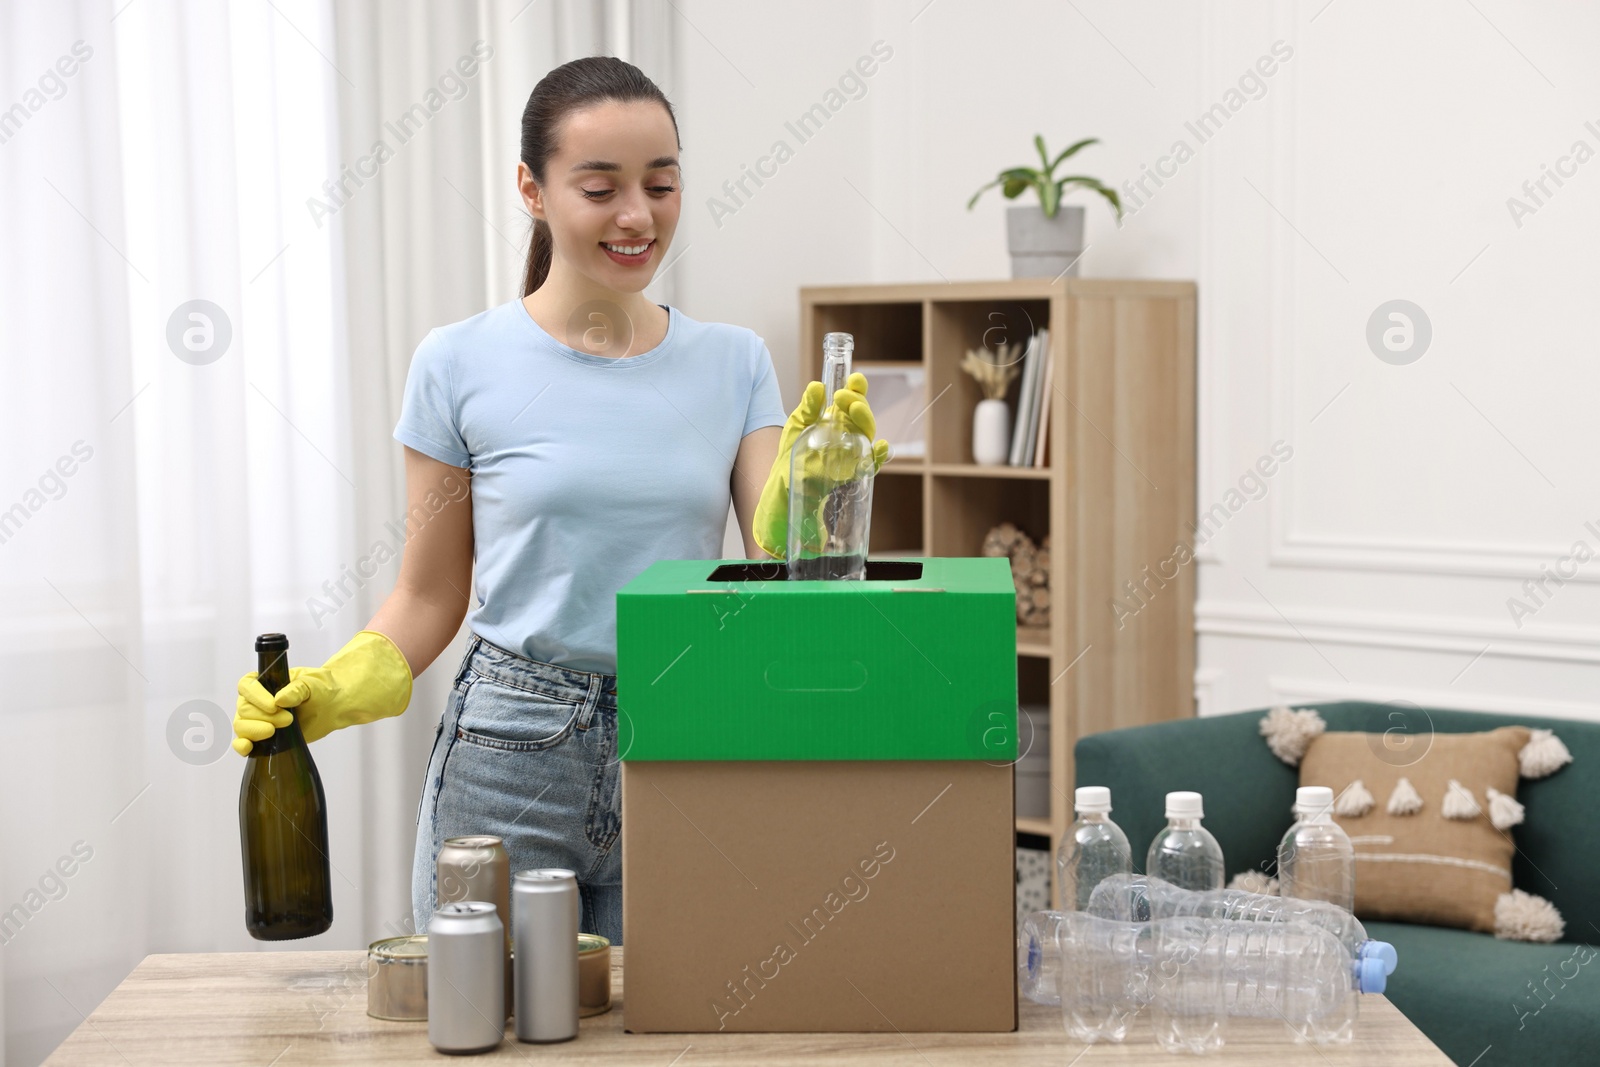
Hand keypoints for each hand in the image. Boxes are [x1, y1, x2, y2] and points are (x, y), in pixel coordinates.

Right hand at [233, 630, 413, 754]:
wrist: (334, 707)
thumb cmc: (323, 689)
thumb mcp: (313, 683)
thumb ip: (298, 689)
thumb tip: (281, 699)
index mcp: (265, 681)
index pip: (247, 686)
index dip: (256, 697)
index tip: (274, 705)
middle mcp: (257, 700)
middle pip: (244, 709)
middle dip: (264, 717)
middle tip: (288, 719)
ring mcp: (258, 719)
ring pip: (242, 726)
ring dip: (256, 730)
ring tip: (278, 730)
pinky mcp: (263, 737)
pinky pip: (244, 742)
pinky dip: (242, 746)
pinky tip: (248, 748)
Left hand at [752, 371, 889, 558]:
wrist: (784, 484)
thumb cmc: (792, 452)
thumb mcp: (797, 425)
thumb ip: (807, 407)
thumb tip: (817, 387)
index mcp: (838, 418)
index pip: (854, 398)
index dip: (858, 387)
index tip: (854, 378)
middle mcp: (849, 433)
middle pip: (863, 414)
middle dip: (857, 401)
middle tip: (842, 397)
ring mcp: (853, 452)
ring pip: (869, 434)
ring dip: (866, 419)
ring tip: (854, 409)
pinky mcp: (853, 472)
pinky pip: (872, 463)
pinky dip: (880, 455)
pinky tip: (880, 446)